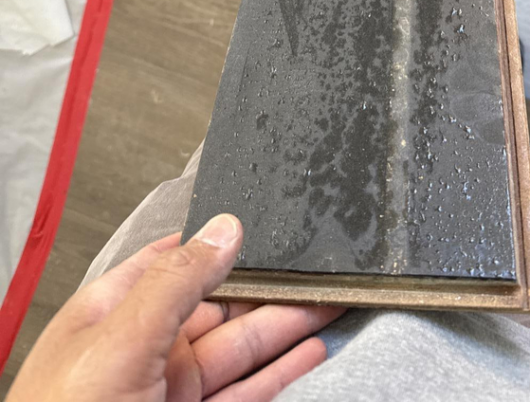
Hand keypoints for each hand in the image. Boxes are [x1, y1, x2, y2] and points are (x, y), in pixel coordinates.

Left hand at [8, 215, 344, 401]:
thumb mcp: (121, 341)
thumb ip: (175, 282)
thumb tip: (224, 229)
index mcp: (116, 312)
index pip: (178, 261)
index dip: (223, 245)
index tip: (270, 230)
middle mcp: (146, 348)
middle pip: (221, 305)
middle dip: (270, 288)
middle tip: (319, 271)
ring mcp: (171, 392)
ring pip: (242, 350)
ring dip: (287, 328)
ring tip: (328, 304)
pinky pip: (247, 394)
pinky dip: (281, 374)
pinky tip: (308, 355)